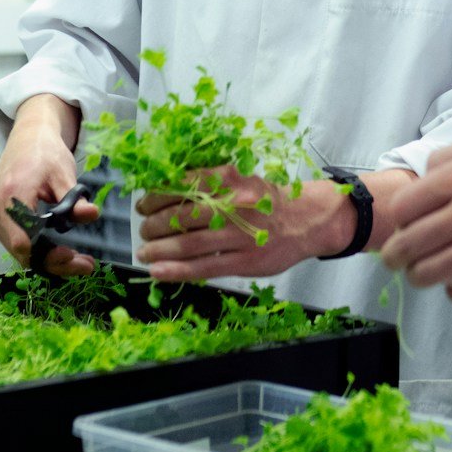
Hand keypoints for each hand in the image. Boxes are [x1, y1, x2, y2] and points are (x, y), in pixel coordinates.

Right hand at [0, 100, 93, 275]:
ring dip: (48, 259)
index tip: (73, 256)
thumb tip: (91, 214)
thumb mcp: (63, 172)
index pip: (23, 240)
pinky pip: (18, 243)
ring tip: (80, 261)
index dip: (47, 255)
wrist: (27, 139)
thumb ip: (74, 198)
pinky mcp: (0, 219)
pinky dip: (39, 251)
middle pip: (22, 251)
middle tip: (85, 265)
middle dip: (54, 262)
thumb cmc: (44, 152)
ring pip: (20, 251)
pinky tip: (62, 252)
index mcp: (11, 195)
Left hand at [137, 167, 371, 283]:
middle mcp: (233, 205)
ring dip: (159, 250)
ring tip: (145, 252)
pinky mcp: (244, 261)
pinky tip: (158, 272)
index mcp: (229, 179)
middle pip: (180, 216)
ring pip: (188, 244)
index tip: (144, 204)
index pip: (181, 186)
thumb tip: (166, 194)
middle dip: (153, 225)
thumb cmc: (268, 199)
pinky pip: (204, 267)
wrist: (307, 219)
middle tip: (143, 231)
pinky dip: (176, 271)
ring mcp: (239, 235)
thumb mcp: (241, 180)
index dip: (155, 197)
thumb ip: (209, 185)